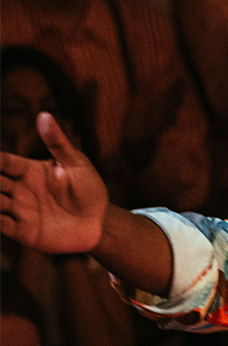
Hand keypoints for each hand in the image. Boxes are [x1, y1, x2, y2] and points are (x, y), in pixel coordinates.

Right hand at [1, 113, 108, 253]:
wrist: (99, 223)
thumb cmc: (90, 190)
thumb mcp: (76, 164)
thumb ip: (58, 143)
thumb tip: (44, 115)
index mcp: (28, 171)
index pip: (2, 162)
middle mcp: (19, 190)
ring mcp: (19, 210)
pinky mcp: (22, 231)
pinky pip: (1, 224)